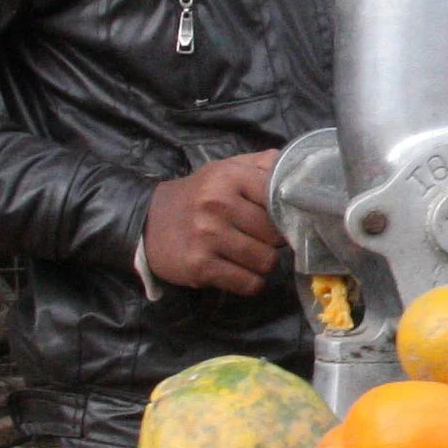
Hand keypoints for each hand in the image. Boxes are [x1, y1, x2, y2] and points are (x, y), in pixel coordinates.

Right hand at [144, 151, 281, 295]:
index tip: (283, 219)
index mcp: (229, 176)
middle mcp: (217, 205)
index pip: (280, 198)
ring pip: (266, 261)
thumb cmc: (197, 195)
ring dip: (264, 263)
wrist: (148, 222)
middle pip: (276, 234)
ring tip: (252, 255)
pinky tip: (242, 272)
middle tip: (264, 239)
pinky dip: (251, 282)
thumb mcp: (225, 169)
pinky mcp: (200, 266)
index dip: (287, 212)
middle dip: (275, 241)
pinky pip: (248, 283)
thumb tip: (298, 166)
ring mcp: (208, 237)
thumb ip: (261, 164)